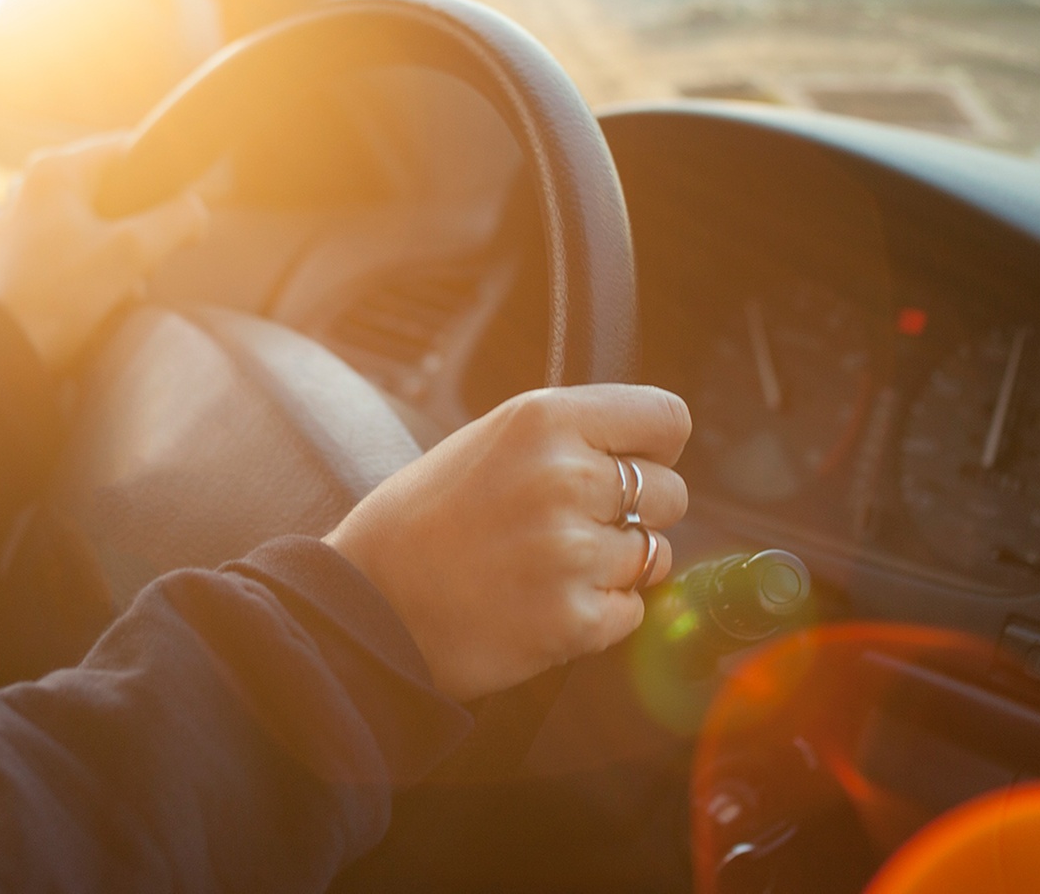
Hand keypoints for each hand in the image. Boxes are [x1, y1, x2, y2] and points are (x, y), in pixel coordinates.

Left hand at [0, 136, 208, 369]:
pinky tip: (105, 296)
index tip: (186, 212)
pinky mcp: (25, 249)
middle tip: (151, 259)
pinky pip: (79, 242)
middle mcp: (35, 184)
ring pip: (101, 219)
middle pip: (117, 188)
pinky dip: (99, 264)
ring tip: (125, 286)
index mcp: (55, 169)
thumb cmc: (60, 296)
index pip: (129, 148)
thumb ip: (176, 220)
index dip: (166, 178)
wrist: (5, 352)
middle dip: (143, 227)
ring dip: (124, 252)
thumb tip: (197, 208)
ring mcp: (27, 216)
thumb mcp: (131, 253)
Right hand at [325, 385, 689, 702]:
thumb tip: (641, 450)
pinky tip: (544, 604)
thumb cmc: (420, 522)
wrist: (366, 606)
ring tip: (550, 568)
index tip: (630, 463)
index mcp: (543, 420)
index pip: (668, 418)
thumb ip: (565, 437)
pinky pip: (633, 612)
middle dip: (637, 512)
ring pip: (656, 555)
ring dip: (617, 567)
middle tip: (575, 526)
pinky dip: (600, 615)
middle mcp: (565, 478)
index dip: (653, 447)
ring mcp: (573, 552)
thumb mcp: (488, 442)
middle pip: (672, 491)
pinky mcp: (574, 621)